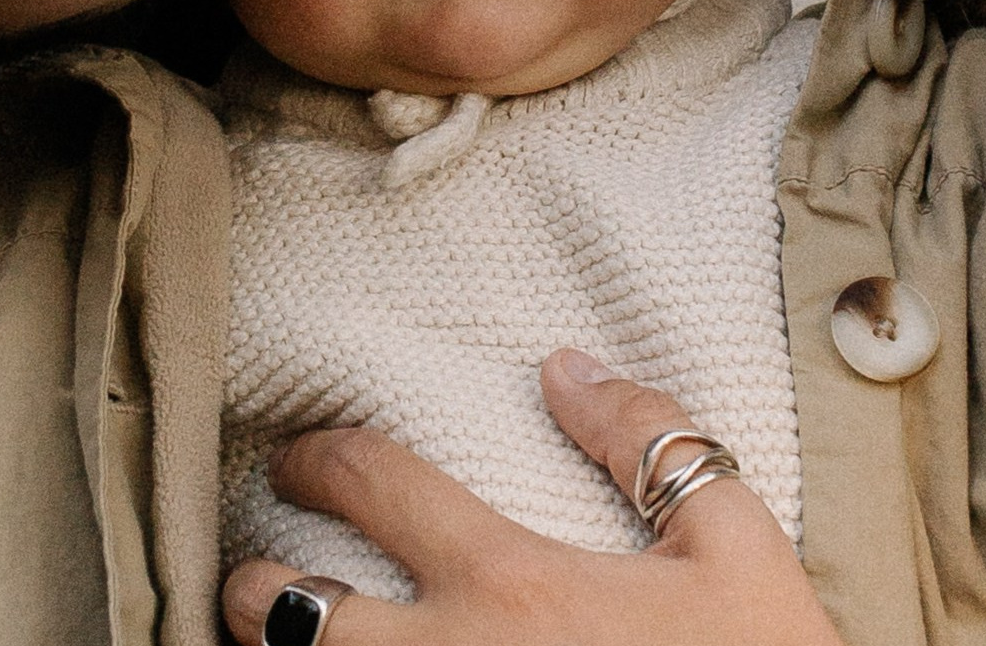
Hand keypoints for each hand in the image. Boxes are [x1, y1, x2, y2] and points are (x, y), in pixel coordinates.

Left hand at [223, 348, 844, 645]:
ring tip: (270, 635)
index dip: (319, 456)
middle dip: (251, 582)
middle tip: (252, 565)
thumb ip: (650, 443)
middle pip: (291, 613)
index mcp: (510, 583)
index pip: (373, 484)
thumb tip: (567, 367)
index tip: (301, 456)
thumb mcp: (734, 548)